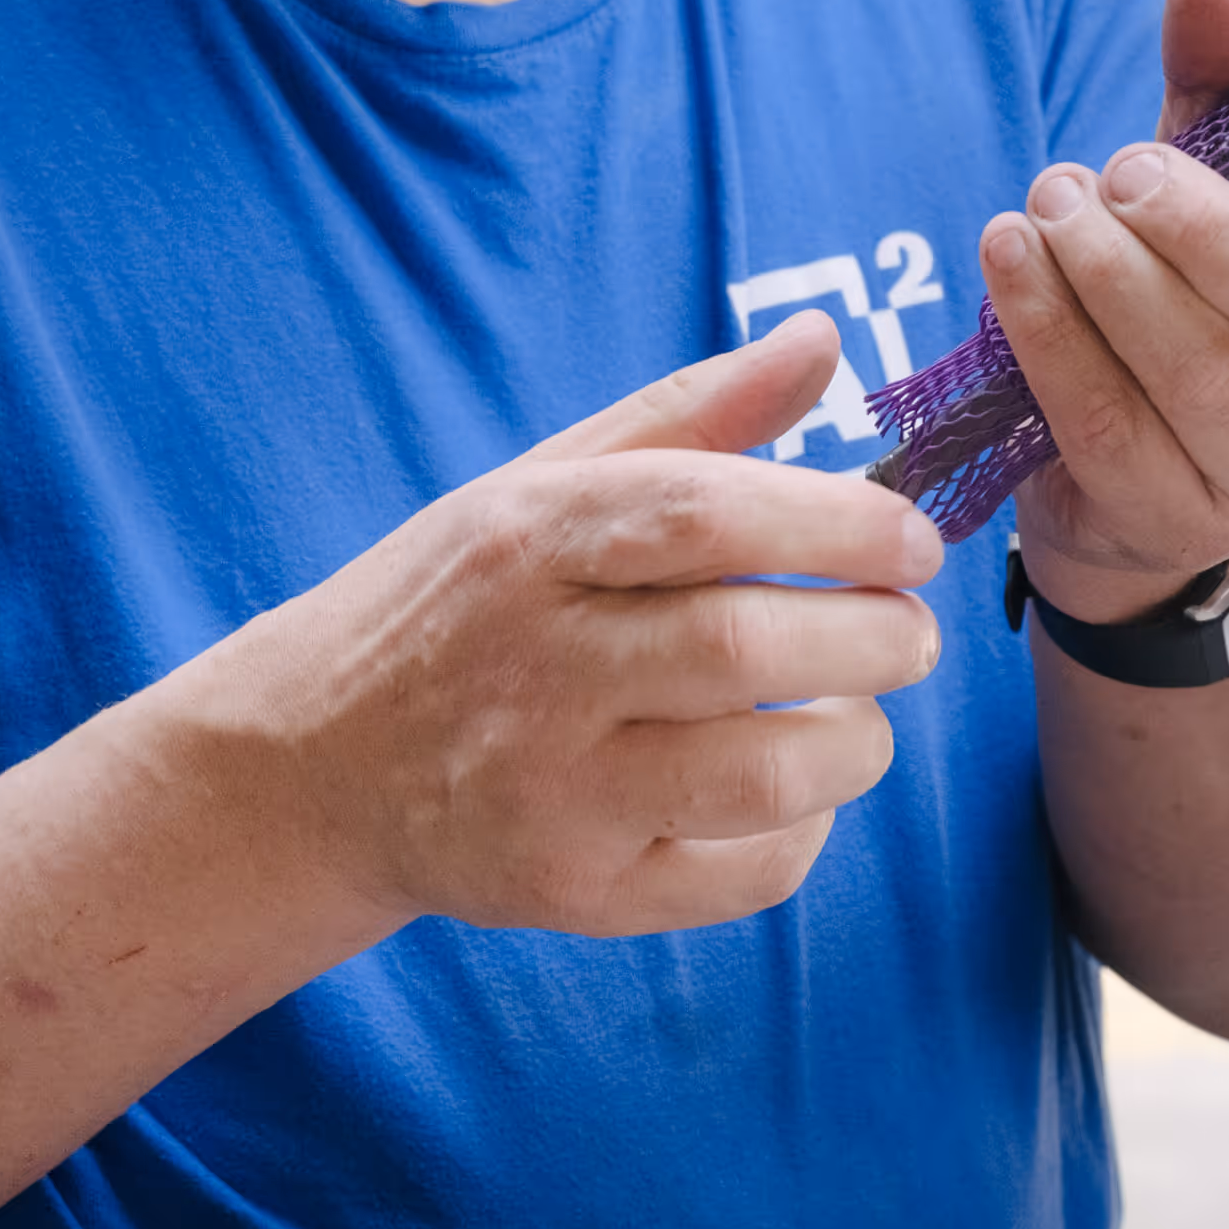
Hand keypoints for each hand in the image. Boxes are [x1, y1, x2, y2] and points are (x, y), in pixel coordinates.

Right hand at [176, 312, 942, 936]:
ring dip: (856, 741)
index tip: (915, 539)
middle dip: (875, 636)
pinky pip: (739, 877)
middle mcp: (531, 666)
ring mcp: (548, 792)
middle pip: (741, 644)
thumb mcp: (545, 483)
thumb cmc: (463, 602)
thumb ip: (693, 411)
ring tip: (859, 708)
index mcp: (527, 540)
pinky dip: (806, 832)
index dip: (836, 520)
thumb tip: (824, 336)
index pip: (702, 512)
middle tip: (913, 632)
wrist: (313, 764)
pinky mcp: (571, 893)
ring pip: (758, 775)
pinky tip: (796, 789)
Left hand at [979, 0, 1228, 620]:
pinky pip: (1107, 421)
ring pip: (1198, 372)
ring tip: (1048, 200)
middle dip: (1196, 232)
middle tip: (1116, 171)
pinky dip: (1049, 331)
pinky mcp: (1174, 514)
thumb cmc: (1208, 279)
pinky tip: (1008, 258)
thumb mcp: (1226, 173)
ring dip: (1107, 275)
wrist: (1140, 451)